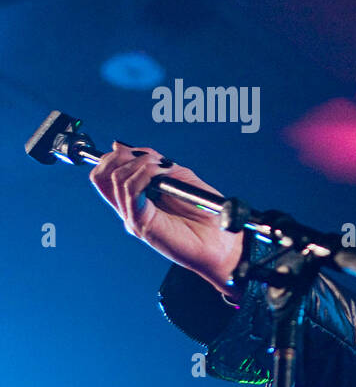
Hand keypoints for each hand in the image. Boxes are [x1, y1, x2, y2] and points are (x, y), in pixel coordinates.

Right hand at [89, 141, 242, 294]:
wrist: (221, 240)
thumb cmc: (205, 213)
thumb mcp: (180, 177)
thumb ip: (156, 163)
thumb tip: (124, 147)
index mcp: (136, 198)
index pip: (106, 173)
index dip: (118, 155)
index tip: (144, 152)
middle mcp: (130, 207)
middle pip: (102, 176)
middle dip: (123, 156)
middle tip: (151, 158)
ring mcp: (133, 216)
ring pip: (115, 179)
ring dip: (140, 163)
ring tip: (163, 166)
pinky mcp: (141, 223)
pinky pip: (130, 191)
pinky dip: (144, 174)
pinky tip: (161, 172)